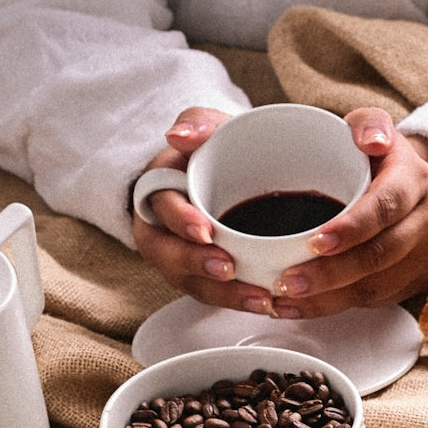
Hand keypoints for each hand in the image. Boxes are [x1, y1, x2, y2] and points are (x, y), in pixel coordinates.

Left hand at [131, 104, 427, 318]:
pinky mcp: (411, 277)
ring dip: (328, 298)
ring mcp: (423, 250)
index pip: (382, 204)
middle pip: (379, 255)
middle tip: (284, 283)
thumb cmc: (347, 148)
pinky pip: (372, 300)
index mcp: (408, 171)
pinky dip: (334, 306)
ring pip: (374, 285)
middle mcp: (425, 212)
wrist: (402, 175)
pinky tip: (298, 308)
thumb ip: (257, 119)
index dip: (349, 228)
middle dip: (330, 275)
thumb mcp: (315, 119)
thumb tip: (183, 135)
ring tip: (283, 301)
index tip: (312, 243)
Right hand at [132, 106, 279, 313]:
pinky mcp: (203, 278)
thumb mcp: (207, 126)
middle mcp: (162, 232)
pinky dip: (240, 301)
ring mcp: (181, 259)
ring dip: (225, 294)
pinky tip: (268, 305)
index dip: (181, 221)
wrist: (231, 173)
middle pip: (169, 256)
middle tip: (229, 269)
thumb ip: (197, 122)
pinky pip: (217, 295)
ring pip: (193, 283)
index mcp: (159, 192)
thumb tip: (179, 134)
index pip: (162, 208)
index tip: (205, 230)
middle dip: (198, 266)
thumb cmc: (215, 150)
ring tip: (259, 299)